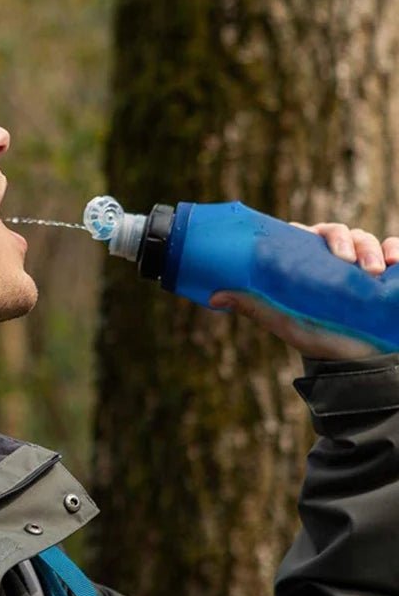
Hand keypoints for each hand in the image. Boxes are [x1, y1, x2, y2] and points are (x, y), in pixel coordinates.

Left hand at [209, 222, 398, 360]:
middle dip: (345, 239)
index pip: (306, 233)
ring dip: (371, 247)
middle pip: (338, 232)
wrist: (359, 365)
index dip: (309, 230)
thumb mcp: (285, 321)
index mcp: (308, 262)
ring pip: (366, 238)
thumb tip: (214, 296)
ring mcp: (364, 264)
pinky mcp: (392, 273)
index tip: (311, 237)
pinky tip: (396, 262)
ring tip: (374, 269)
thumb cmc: (318, 337)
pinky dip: (397, 249)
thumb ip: (254, 305)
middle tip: (347, 259)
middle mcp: (335, 259)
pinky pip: (396, 249)